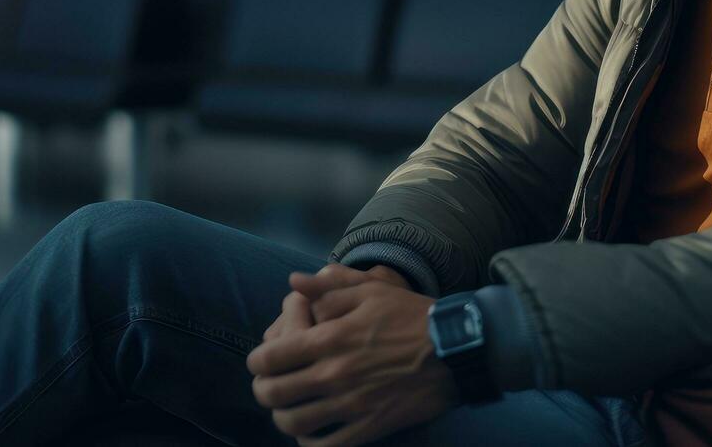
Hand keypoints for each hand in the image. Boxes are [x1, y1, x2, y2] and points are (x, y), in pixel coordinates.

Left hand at [247, 265, 459, 445]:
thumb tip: (293, 281)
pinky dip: (309, 444)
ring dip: (282, 417)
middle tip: (267, 385)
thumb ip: (327, 287)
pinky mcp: (370, 426)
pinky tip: (309, 434)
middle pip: (273, 394)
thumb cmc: (411, 315)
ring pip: (293, 423)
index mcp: (330, 338)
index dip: (256, 361)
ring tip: (286, 409)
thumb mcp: (370, 290)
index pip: (270, 357)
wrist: (455, 350)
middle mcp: (334, 374)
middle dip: (262, 390)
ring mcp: (351, 404)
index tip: (260, 361)